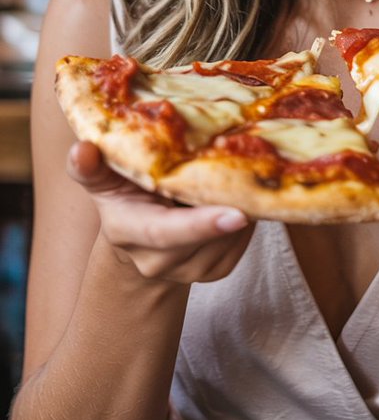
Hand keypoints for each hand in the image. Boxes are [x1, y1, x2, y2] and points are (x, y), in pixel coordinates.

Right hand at [67, 142, 251, 283]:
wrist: (138, 233)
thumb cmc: (121, 193)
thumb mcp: (102, 177)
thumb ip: (90, 166)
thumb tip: (82, 149)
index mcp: (128, 231)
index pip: (166, 234)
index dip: (200, 225)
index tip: (237, 214)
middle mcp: (157, 260)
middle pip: (205, 237)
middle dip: (233, 206)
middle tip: (255, 171)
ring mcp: (189, 271)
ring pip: (229, 239)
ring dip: (243, 206)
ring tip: (242, 170)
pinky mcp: (215, 270)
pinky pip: (241, 244)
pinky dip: (248, 217)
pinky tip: (240, 191)